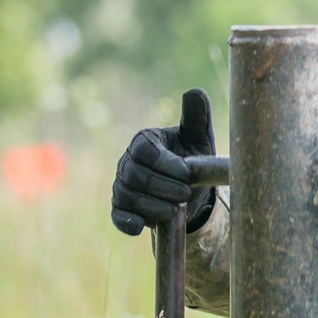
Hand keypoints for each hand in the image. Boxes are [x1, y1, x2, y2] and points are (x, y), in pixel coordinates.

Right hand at [111, 88, 215, 235]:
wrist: (191, 191)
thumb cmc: (194, 158)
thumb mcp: (199, 138)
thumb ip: (196, 117)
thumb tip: (195, 91)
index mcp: (144, 141)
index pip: (144, 151)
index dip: (165, 164)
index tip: (186, 173)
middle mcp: (128, 161)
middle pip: (135, 175)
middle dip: (161, 187)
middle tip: (185, 194)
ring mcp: (122, 185)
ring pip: (127, 196)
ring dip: (151, 206)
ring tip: (174, 210)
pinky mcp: (122, 208)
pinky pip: (118, 215)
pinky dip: (127, 222)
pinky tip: (140, 227)